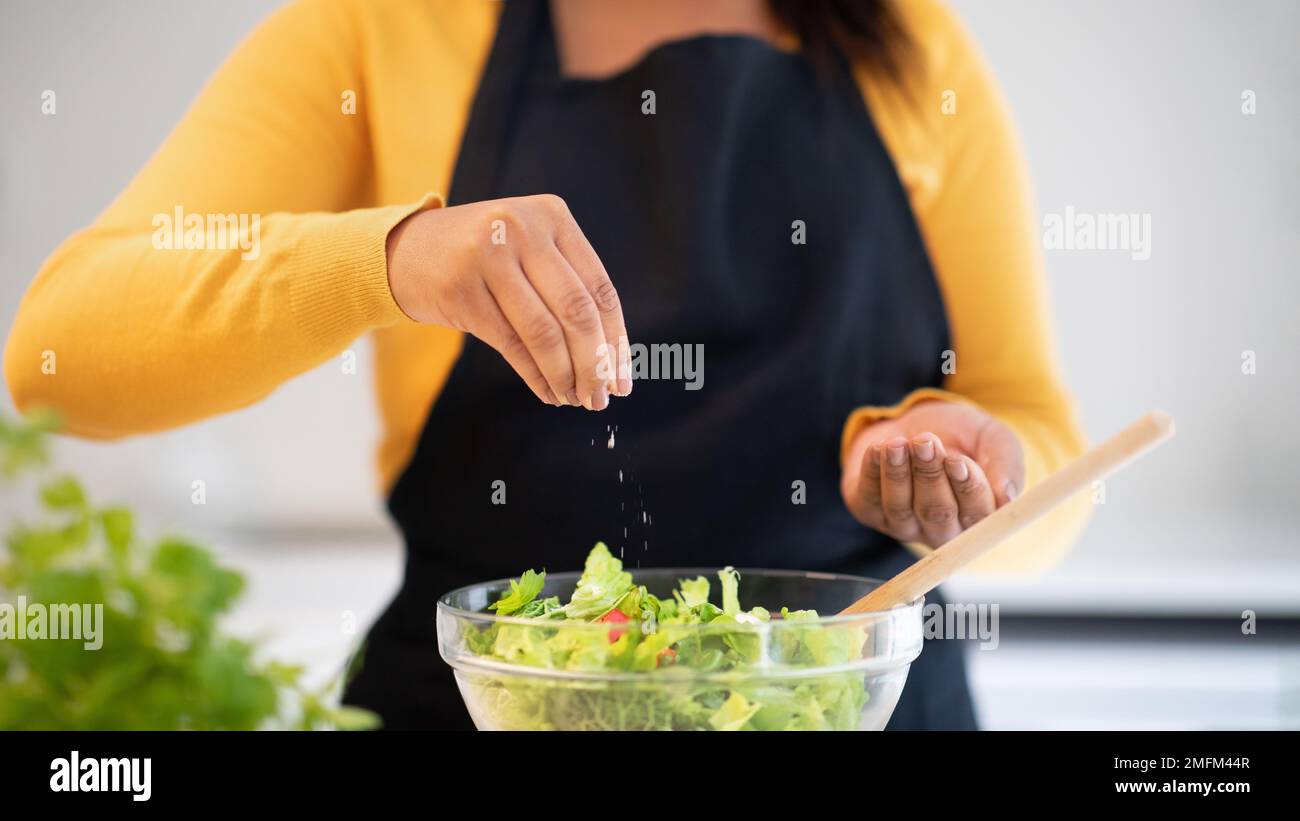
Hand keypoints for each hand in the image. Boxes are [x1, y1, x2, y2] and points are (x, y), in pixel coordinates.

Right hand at [386, 194, 630, 409]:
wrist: (403, 250)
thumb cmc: (481, 260)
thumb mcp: (529, 251)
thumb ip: (568, 288)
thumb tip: (612, 362)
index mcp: (553, 215)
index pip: (600, 289)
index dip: (616, 342)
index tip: (623, 381)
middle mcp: (523, 228)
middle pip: (577, 312)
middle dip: (595, 365)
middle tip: (599, 400)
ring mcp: (488, 255)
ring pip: (545, 332)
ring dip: (565, 376)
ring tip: (574, 400)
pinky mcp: (460, 289)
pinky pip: (511, 344)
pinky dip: (535, 375)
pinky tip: (547, 393)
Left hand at [840, 400, 1024, 547]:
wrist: (916, 422)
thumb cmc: (961, 436)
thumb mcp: (992, 439)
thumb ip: (1005, 463)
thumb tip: (1009, 497)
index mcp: (976, 517)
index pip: (976, 514)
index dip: (968, 489)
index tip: (959, 461)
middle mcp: (939, 530)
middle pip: (936, 512)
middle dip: (930, 475)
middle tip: (926, 442)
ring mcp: (902, 524)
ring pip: (900, 507)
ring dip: (898, 473)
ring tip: (898, 443)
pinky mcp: (869, 510)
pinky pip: (869, 497)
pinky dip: (873, 471)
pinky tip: (879, 448)